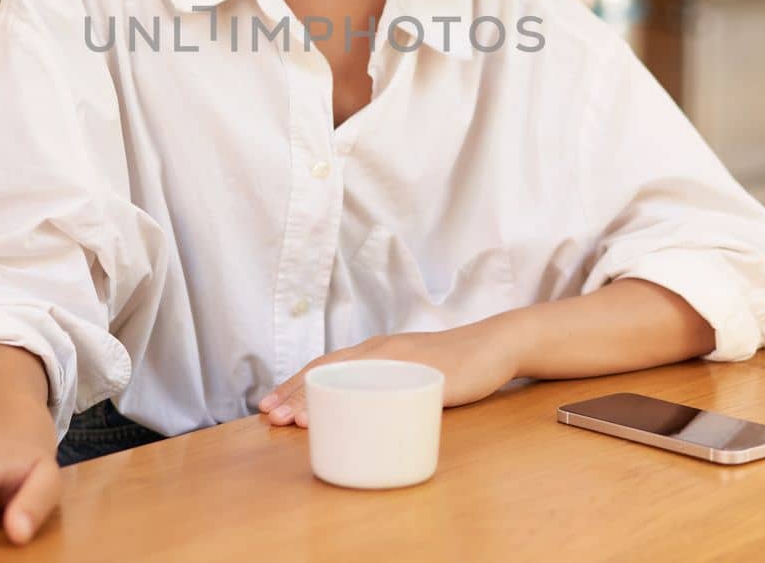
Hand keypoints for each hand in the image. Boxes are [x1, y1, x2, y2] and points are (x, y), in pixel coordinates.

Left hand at [257, 318, 520, 427]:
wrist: (497, 346)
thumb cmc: (453, 365)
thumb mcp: (411, 375)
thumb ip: (386, 389)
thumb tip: (359, 418)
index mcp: (375, 352)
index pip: (325, 366)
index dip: (293, 385)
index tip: (267, 406)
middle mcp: (382, 351)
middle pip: (329, 370)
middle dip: (295, 393)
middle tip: (268, 415)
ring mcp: (403, 360)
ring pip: (349, 376)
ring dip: (319, 397)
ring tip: (294, 418)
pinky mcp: (425, 374)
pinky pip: (387, 386)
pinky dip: (362, 399)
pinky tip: (348, 412)